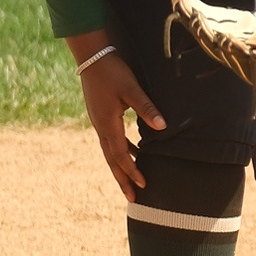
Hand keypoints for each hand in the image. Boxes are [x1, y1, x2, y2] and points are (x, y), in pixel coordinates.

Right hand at [72, 35, 162, 200]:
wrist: (91, 56)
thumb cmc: (113, 71)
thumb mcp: (131, 88)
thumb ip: (146, 108)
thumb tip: (163, 127)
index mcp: (108, 123)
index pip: (121, 154)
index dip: (132, 171)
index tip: (144, 185)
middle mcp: (100, 126)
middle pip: (112, 160)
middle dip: (122, 179)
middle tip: (132, 198)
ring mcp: (98, 122)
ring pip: (110, 152)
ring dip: (120, 167)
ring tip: (131, 181)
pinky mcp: (100, 116)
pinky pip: (110, 140)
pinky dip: (120, 151)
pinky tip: (132, 152)